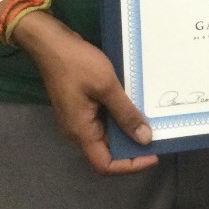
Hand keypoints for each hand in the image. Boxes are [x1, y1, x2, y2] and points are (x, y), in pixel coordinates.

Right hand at [13, 12, 158, 174]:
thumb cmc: (78, 64)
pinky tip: (134, 104)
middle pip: (106, 151)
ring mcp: (78, 117)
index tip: (153, 154)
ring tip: (150, 121)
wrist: (52, 43)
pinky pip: (102, 119)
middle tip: (157, 136)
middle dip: (131, 148)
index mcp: (81, 131)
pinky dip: (119, 116)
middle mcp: (78, 130)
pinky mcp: (80, 104)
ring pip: (106, 134)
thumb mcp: (107, 86)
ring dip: (126, 130)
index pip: (105, 164)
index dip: (129, 165)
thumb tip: (144, 139)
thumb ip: (125, 113)